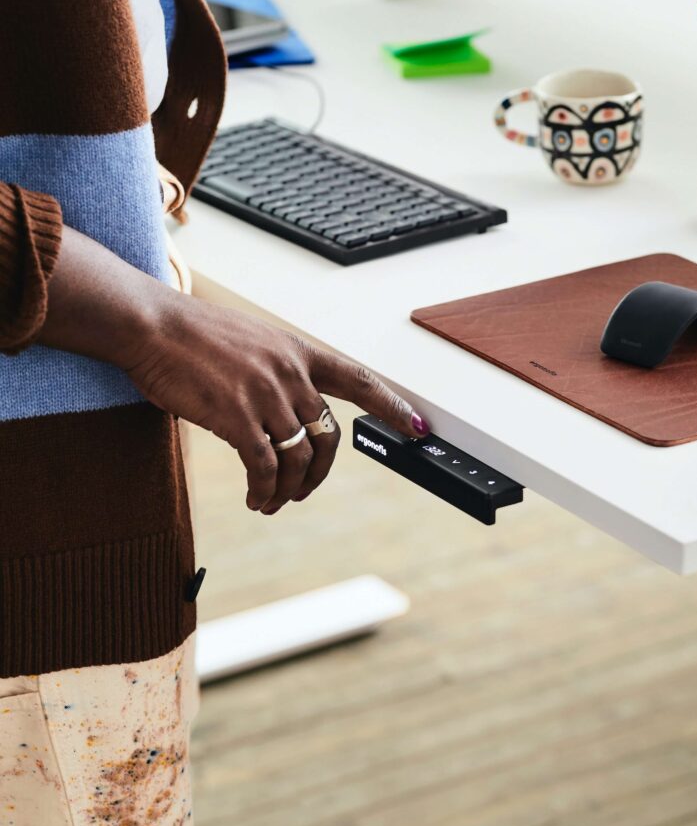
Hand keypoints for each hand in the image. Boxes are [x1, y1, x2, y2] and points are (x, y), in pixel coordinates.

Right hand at [122, 295, 429, 513]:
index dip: (391, 405)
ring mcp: (266, 394)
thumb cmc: (191, 337)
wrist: (149, 325)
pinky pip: (267, 467)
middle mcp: (290, 372)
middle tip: (301, 491)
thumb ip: (275, 375)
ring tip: (270, 500)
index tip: (417, 426)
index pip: (359, 379)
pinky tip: (255, 498)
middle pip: (329, 436)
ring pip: (300, 458)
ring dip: (289, 489)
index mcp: (296, 351)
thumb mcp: (249, 344)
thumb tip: (288, 416)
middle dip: (319, 473)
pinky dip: (265, 490)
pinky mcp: (238, 416)